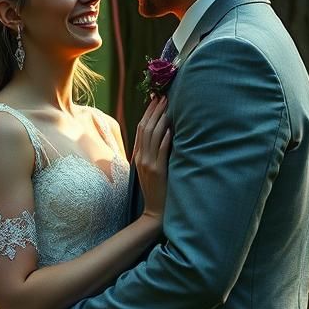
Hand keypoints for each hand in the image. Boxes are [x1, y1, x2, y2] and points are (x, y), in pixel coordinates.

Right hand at [133, 96, 170, 221]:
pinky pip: (160, 151)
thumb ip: (152, 153)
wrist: (154, 211)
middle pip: (145, 128)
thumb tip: (163, 134)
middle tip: (164, 97)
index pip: (141, 129)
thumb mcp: (149, 168)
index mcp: (137, 155)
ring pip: (152, 136)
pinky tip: (171, 129)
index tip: (156, 100)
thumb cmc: (156, 189)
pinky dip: (165, 139)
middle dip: (155, 111)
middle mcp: (140, 157)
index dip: (148, 113)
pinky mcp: (157, 170)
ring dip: (161, 120)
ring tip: (168, 107)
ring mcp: (148, 163)